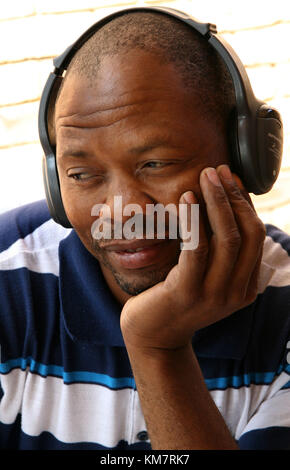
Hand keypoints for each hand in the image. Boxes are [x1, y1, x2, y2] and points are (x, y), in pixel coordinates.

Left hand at [120, 164, 265, 350]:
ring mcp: (214, 294)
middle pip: (247, 234)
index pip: (255, 236)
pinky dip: (194, 219)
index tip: (231, 178)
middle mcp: (237, 292)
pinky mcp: (187, 292)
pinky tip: (186, 198)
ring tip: (205, 176)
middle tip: (218, 170)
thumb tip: (227, 211)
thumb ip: (221, 255)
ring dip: (217, 201)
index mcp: (246, 287)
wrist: (152, 335)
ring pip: (226, 238)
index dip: (245, 203)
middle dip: (234, 197)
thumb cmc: (176, 299)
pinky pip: (197, 248)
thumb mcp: (207, 277)